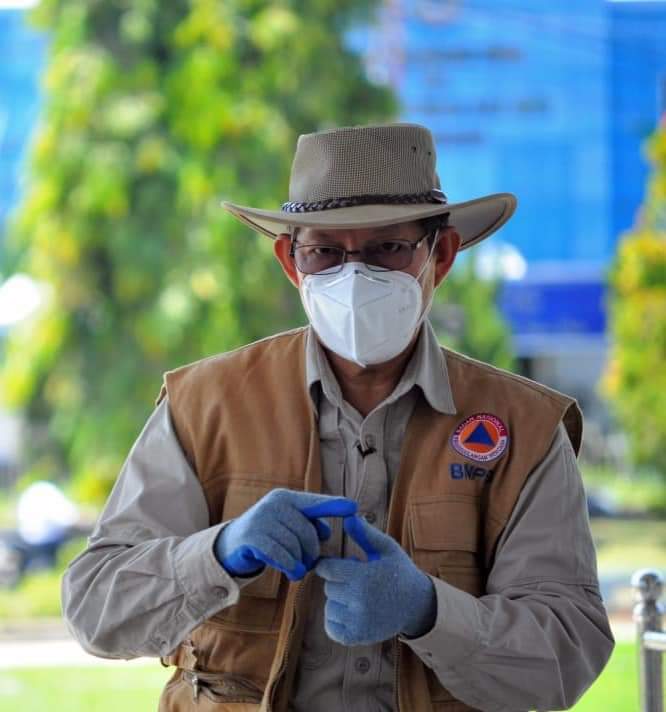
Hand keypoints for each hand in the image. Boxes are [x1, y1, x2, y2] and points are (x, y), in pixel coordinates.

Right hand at [214, 488, 357, 580]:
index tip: (354, 508)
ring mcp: (261, 518)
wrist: (231, 546)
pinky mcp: (252, 537)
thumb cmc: (268, 536)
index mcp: (286, 498)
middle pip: (307, 531)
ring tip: (299, 569)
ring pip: (294, 545)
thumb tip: (326, 532)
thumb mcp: (287, 525)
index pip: (315, 502)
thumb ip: (307, 524)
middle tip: (310, 563)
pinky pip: (281, 555)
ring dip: (300, 562)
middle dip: (312, 551)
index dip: (334, 505)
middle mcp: (274, 503)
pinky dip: (290, 566)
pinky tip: (293, 573)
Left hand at [314, 515, 436, 645]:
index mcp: (364, 577)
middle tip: (354, 580)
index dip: (328, 564)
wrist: (417, 605)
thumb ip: (366, 534)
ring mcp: (357, 622)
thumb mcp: (387, 549)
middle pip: (328, 587)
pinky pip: (331, 627)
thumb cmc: (399, 572)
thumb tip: (348, 517)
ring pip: (329, 607)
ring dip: (337, 601)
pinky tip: (351, 611)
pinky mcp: (356, 637)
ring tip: (356, 596)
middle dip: (337, 581)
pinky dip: (336, 620)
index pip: (326, 569)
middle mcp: (359, 601)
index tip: (336, 564)